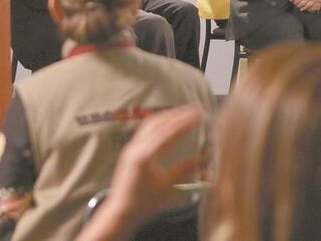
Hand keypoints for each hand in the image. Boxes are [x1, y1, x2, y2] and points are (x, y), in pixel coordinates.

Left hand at [77, 105, 202, 240]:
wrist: (120, 212)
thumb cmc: (142, 204)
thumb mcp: (166, 190)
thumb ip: (182, 172)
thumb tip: (201, 160)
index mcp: (144, 157)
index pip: (166, 134)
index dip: (182, 122)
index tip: (197, 114)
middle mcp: (135, 148)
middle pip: (157, 123)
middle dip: (177, 114)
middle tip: (194, 109)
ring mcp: (131, 147)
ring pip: (150, 123)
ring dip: (167, 115)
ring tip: (183, 112)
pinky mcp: (130, 149)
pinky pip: (145, 129)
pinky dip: (159, 121)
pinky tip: (168, 122)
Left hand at [287, 0, 320, 11]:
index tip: (291, 0)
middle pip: (296, 1)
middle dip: (294, 3)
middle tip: (294, 3)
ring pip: (301, 4)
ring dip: (298, 6)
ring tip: (297, 5)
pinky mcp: (313, 0)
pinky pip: (307, 6)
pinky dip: (303, 8)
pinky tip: (302, 8)